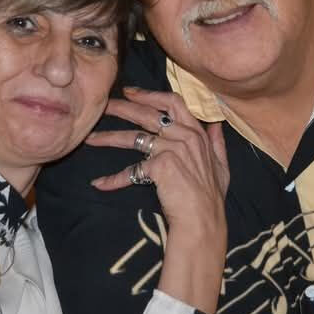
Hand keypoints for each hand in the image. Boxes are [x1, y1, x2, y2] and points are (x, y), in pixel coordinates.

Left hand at [88, 87, 229, 311]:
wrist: (203, 220)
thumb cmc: (211, 198)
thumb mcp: (222, 167)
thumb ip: (218, 144)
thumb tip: (217, 126)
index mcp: (197, 133)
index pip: (172, 102)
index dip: (149, 95)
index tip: (130, 92)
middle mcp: (185, 136)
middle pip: (148, 114)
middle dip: (123, 107)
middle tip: (103, 105)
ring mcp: (172, 149)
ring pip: (134, 137)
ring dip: (108, 138)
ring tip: (90, 139)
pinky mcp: (161, 166)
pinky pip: (131, 171)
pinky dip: (114, 179)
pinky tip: (100, 184)